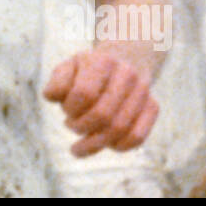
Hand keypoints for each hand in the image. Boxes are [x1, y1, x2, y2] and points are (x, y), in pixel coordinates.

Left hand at [42, 50, 157, 156]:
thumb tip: (52, 97)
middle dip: (81, 128)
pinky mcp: (153, 106)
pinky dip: (118, 147)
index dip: (71, 109)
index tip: (66, 111)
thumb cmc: (88, 71)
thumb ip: (57, 82)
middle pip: (103, 115)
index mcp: (102, 61)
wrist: (124, 58)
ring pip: (120, 129)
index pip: (84, 94)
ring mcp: (142, 90)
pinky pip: (137, 137)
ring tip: (79, 147)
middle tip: (71, 126)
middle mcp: (126, 74)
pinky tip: (104, 145)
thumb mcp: (68, 68)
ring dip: (95, 143)